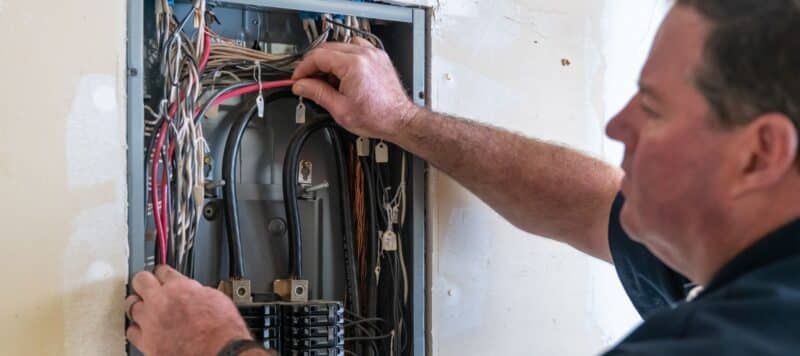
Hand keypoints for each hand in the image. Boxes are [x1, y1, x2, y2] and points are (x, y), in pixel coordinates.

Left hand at [125, 266, 251, 355]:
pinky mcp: (145, 342)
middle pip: (141, 280)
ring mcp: (150, 321)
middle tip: (146, 284)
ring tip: (141, 307)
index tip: (163, 275)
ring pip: (131, 305)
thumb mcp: (215, 298)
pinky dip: (136, 329)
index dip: (163, 272)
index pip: (163, 271)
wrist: (218, 352)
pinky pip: (131, 331)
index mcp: (179, 287)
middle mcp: (161, 301)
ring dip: (138, 304)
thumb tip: (193, 293)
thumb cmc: (221, 330)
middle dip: (144, 281)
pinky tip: (141, 329)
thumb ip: (197, 292)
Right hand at [291, 37, 420, 140]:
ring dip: (329, 60)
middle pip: (327, 49)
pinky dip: (345, 57)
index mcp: (353, 65)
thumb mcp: (340, 110)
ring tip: (327, 80)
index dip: (303, 68)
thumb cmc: (377, 117)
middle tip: (307, 81)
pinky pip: (356, 48)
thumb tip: (301, 86)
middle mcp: (364, 55)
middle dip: (314, 65)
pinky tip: (343, 73)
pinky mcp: (378, 57)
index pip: (318, 57)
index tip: (298, 79)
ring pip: (340, 46)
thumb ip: (317, 94)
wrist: (399, 120)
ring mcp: (373, 54)